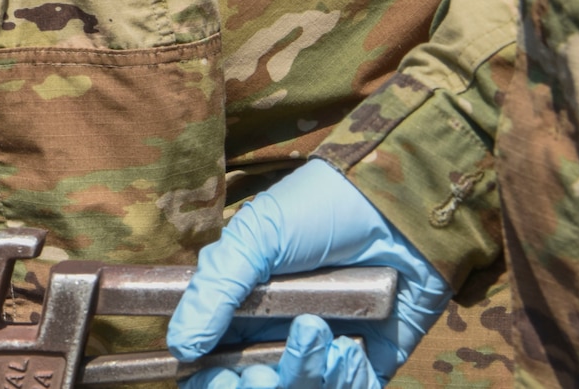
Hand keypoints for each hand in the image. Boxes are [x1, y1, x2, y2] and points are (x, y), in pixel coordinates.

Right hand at [168, 159, 451, 388]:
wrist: (397, 207)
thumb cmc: (319, 209)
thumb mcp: (255, 238)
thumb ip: (214, 291)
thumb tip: (180, 345)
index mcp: (244, 307)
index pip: (214, 360)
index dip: (209, 378)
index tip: (212, 378)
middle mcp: (282, 333)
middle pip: (257, 385)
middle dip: (255, 387)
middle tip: (260, 375)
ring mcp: (326, 348)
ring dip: (302, 375)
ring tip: (315, 333)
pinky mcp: (370, 358)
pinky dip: (345, 378)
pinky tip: (347, 347)